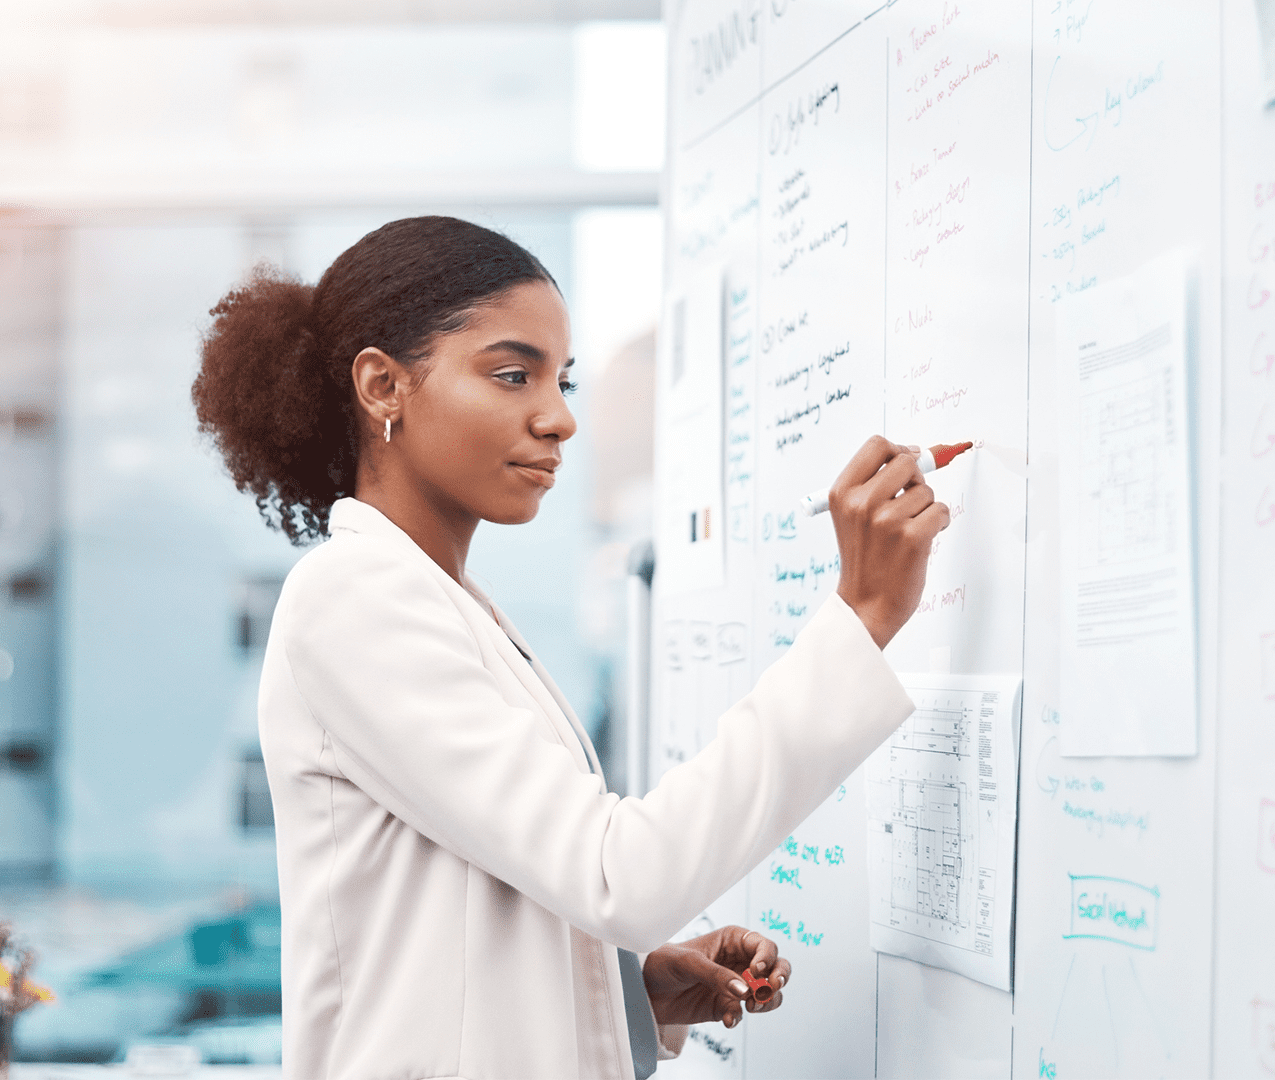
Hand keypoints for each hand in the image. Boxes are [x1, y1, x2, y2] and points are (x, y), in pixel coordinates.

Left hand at [641, 926, 790, 1028]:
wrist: (643, 987)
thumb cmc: (663, 962)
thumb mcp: (688, 963)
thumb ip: (716, 975)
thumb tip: (744, 990)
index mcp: (732, 940)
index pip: (764, 945)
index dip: (767, 958)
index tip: (756, 972)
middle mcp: (738, 961)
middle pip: (776, 967)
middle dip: (779, 978)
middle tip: (770, 989)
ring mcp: (734, 985)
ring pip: (768, 993)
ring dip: (767, 1001)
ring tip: (751, 1007)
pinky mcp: (725, 1006)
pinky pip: (744, 1013)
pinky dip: (740, 1017)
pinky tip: (728, 1019)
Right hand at [829, 435, 949, 648]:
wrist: (865, 604)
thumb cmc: (864, 559)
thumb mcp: (850, 516)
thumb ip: (872, 483)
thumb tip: (913, 453)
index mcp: (842, 493)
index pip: (877, 445)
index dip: (898, 450)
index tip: (907, 464)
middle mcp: (861, 503)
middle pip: (906, 461)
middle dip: (916, 480)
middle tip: (909, 503)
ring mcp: (887, 520)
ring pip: (927, 491)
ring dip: (926, 508)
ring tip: (909, 530)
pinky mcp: (913, 537)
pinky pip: (941, 511)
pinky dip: (940, 523)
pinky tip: (923, 539)